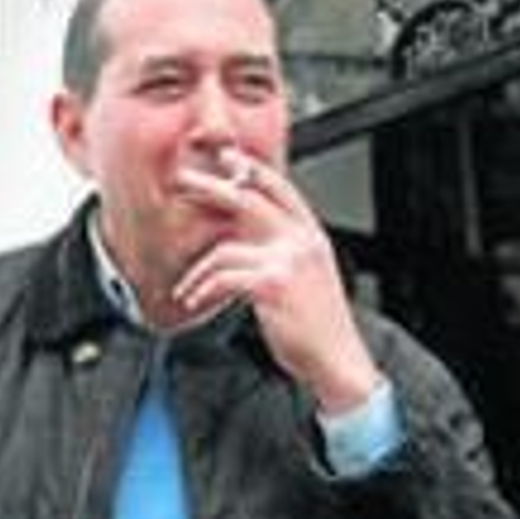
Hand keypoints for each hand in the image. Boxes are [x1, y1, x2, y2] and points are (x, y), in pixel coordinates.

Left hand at [170, 151, 379, 413]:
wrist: (338, 360)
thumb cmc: (318, 325)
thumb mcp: (306, 276)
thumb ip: (281, 251)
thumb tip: (242, 237)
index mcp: (311, 236)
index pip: (280, 188)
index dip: (252, 170)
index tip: (225, 158)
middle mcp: (302, 241)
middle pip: (248, 200)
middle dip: (210, 187)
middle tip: (182, 182)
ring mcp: (289, 260)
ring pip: (225, 248)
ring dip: (198, 272)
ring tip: (188, 289)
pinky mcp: (273, 284)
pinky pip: (224, 277)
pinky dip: (203, 289)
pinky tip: (194, 301)